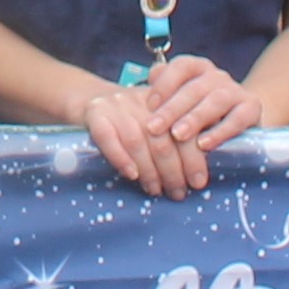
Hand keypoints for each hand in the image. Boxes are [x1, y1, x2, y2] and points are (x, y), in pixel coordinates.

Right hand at [74, 79, 213, 198]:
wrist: (88, 95)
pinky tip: (131, 175)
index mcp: (164, 101)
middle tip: (178, 193)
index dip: (193, 158)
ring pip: (137, 142)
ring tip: (156, 190)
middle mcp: (142, 101)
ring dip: (149, 171)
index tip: (198, 182)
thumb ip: (179, 135)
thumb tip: (200, 172)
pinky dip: (121, 158)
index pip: (183, 131)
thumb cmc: (131, 117)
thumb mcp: (157, 117)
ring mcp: (117, 107)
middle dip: (173, 171)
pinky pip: (108, 138)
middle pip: (162, 139)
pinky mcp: (95, 113)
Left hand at [137, 53, 265, 158]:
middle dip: (172, 109)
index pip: (181, 66)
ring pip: (215, 100)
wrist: (239, 122)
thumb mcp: (178, 102)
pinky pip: (238, 118)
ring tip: (178, 136)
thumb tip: (145, 90)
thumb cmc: (197, 113)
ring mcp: (236, 90)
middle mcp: (217, 76)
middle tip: (154, 128)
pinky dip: (220, 132)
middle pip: (194, 88)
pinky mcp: (252, 108)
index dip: (164, 84)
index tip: (148, 105)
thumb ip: (162, 93)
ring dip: (194, 118)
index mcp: (197, 68)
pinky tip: (203, 145)